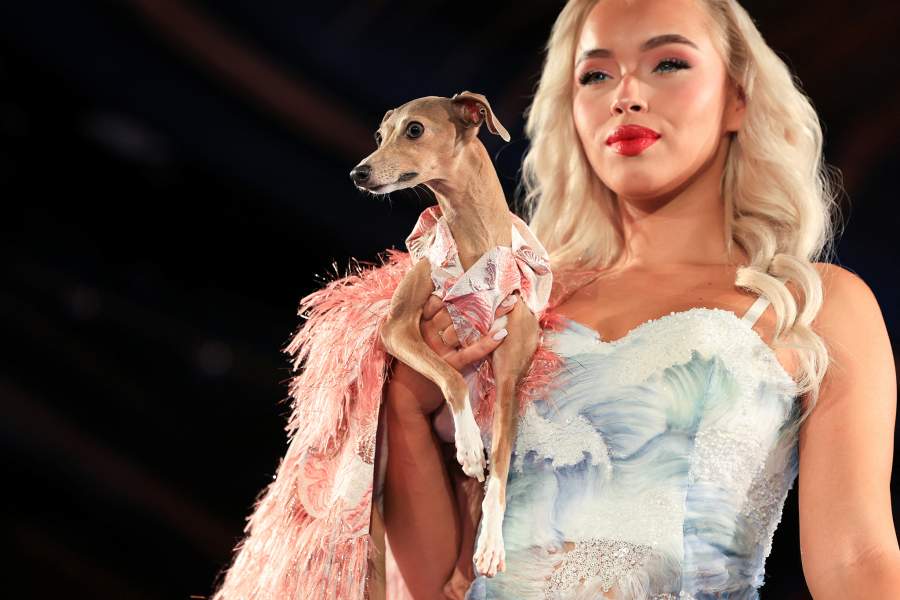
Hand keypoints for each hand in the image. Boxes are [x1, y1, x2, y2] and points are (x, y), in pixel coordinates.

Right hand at [387, 293, 519, 413]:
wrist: (408, 399)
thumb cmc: (418, 364)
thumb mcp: (421, 337)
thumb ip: (432, 317)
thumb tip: (450, 294)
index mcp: (421, 322)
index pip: (443, 297)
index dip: (462, 286)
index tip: (480, 275)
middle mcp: (428, 332)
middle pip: (458, 309)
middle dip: (481, 296)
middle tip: (503, 285)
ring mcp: (438, 348)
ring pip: (466, 326)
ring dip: (490, 315)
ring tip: (510, 304)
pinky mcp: (448, 366)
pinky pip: (470, 352)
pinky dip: (487, 343)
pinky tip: (503, 333)